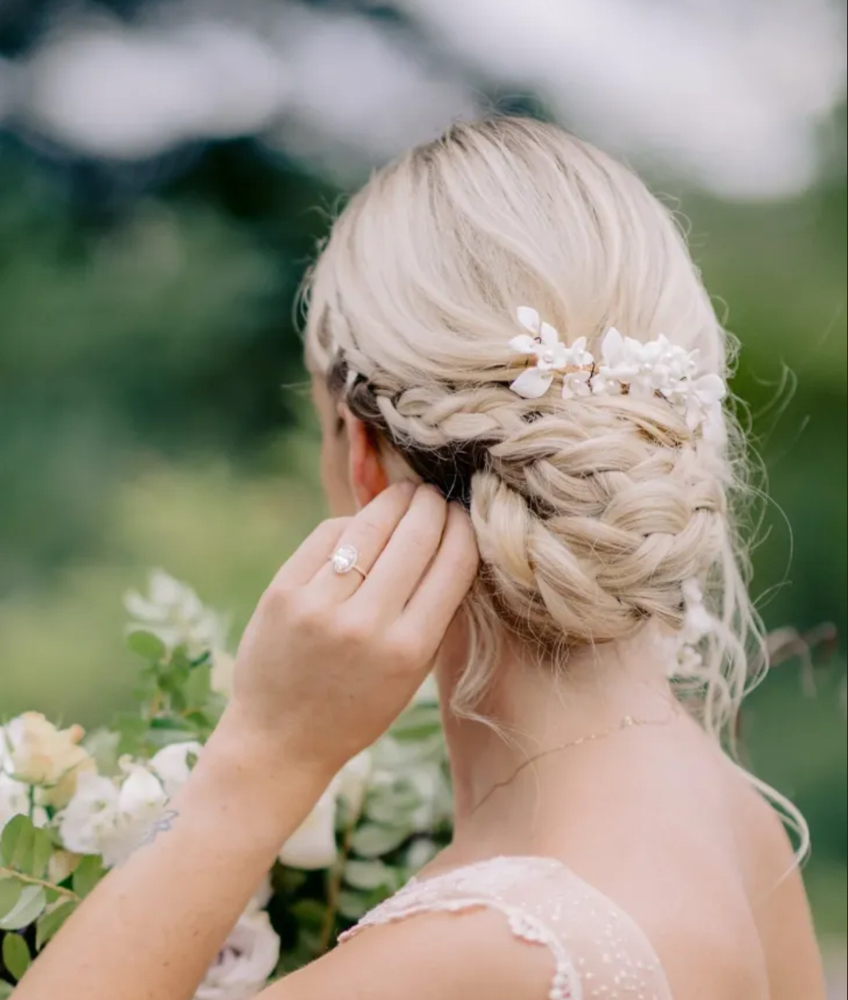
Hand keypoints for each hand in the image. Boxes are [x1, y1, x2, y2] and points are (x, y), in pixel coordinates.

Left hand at [222, 483, 477, 779]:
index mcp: (409, 649)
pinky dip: (351, 523)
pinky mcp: (283, 592)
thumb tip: (451, 542)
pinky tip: (362, 523)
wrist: (280, 739)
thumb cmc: (357, 707)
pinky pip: (328, 536)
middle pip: (415, 537)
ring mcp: (320, 606)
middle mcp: (366, 625)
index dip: (463, 530)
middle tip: (436, 495)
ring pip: (370, 527)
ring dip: (395, 502)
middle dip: (432, 507)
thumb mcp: (412, 674)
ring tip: (406, 494)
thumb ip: (434, 614)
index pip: (453, 564)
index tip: (464, 517)